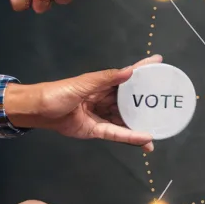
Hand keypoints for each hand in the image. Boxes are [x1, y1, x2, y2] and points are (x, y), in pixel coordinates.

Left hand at [2, 53, 163, 149]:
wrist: (37, 111)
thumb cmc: (57, 92)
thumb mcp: (83, 83)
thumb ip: (107, 78)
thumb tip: (130, 71)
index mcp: (103, 84)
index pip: (127, 75)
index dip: (143, 69)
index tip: (160, 63)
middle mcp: (105, 99)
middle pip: (131, 100)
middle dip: (148, 101)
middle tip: (167, 102)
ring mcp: (102, 115)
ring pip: (127, 119)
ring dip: (142, 124)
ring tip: (161, 127)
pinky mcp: (97, 130)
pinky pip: (117, 133)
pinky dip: (131, 136)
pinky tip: (145, 140)